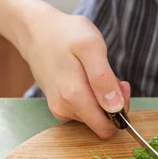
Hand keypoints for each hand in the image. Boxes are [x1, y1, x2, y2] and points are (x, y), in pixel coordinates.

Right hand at [20, 8, 129, 137]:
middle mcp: (64, 109)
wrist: (36, 32)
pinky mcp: (57, 106)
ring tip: (96, 73)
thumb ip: (103, 78)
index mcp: (74, 97)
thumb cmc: (66, 35)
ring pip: (93, 116)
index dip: (121, 109)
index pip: (107, 126)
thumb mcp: (91, 47)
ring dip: (102, 99)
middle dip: (113, 104)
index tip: (121, 85)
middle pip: (101, 123)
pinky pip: (83, 110)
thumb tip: (115, 108)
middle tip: (113, 76)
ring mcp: (59, 109)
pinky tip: (86, 78)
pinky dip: (91, 97)